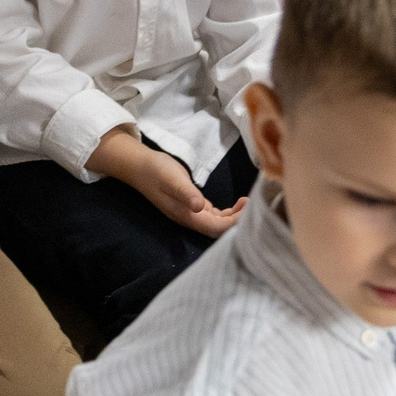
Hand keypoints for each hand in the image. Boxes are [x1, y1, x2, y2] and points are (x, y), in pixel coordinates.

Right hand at [91, 128, 241, 238]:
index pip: (217, 229)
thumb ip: (186, 193)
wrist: (139, 165)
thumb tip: (201, 207)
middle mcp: (191, 219)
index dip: (235, 224)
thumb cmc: (156, 171)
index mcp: (187, 216)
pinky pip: (214, 215)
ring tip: (249, 203)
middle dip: (239, 222)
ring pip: (219, 224)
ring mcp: (192, 213)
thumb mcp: (172, 179)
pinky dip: (229, 213)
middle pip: (220, 230)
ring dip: (235, 217)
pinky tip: (238, 204)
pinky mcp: (193, 205)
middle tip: (256, 205)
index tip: (250, 209)